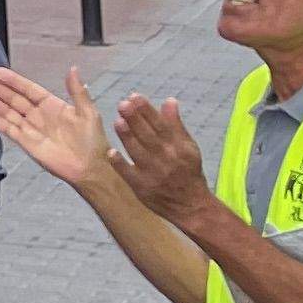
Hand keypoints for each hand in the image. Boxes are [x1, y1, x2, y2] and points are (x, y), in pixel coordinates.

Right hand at [0, 62, 115, 185]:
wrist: (91, 168)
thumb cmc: (93, 141)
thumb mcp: (88, 112)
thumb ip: (78, 92)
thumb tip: (73, 68)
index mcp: (52, 105)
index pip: (28, 89)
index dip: (13, 80)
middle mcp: (38, 114)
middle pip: (12, 97)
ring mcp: (30, 128)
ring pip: (5, 110)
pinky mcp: (25, 143)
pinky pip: (7, 128)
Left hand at [111, 93, 211, 223]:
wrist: (191, 206)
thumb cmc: (188, 171)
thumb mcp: (188, 147)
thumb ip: (176, 124)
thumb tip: (169, 100)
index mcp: (178, 147)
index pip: (161, 125)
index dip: (147, 110)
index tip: (134, 96)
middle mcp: (166, 159)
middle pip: (148, 136)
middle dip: (135, 119)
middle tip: (122, 104)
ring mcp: (153, 174)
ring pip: (138, 152)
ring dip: (127, 137)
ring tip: (117, 121)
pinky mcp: (142, 188)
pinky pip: (129, 174)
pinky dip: (120, 163)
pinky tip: (111, 151)